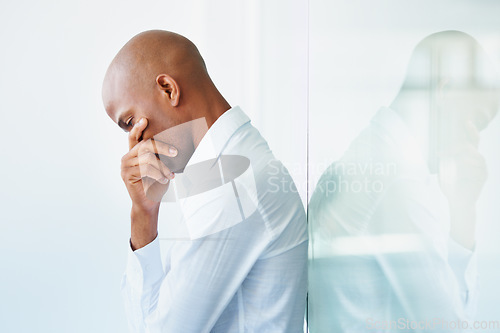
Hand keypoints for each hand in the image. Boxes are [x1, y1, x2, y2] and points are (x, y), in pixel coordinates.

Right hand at [120, 117, 177, 248]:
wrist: (149, 202)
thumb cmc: (156, 183)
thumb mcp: (159, 167)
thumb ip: (159, 155)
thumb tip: (173, 145)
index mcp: (134, 153)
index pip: (133, 137)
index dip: (138, 128)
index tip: (145, 120)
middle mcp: (127, 157)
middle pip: (145, 145)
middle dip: (163, 148)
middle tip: (176, 152)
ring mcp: (125, 166)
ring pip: (147, 158)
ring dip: (162, 166)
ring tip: (170, 175)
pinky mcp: (127, 175)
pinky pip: (145, 169)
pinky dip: (158, 174)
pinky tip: (165, 180)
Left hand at [438, 121, 486, 248]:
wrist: (457, 201)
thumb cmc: (450, 184)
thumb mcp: (444, 169)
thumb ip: (445, 159)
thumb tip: (439, 150)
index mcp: (468, 156)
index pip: (472, 140)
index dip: (471, 130)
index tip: (465, 121)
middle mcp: (476, 160)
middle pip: (471, 146)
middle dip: (456, 148)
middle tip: (443, 154)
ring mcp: (481, 168)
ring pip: (474, 156)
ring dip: (460, 161)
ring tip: (453, 168)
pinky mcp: (483, 176)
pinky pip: (477, 168)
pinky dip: (467, 170)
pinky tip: (462, 175)